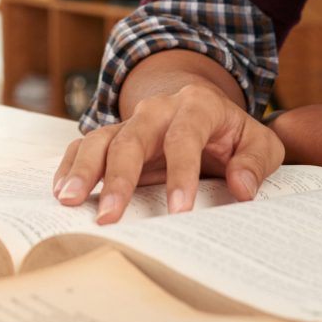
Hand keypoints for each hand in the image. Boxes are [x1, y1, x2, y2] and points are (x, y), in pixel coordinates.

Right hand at [50, 80, 283, 223]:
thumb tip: (242, 189)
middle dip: (119, 177)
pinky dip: (70, 167)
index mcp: (197, 106)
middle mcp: (158, 109)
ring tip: (69, 202)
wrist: (207, 113)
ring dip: (83, 171)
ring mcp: (131, 122)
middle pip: (132, 137)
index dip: (181, 173)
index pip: (184, 136)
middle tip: (110, 216)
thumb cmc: (234, 135)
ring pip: (100, 139)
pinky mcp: (113, 136)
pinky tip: (62, 192)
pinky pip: (84, 145)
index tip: (180, 211)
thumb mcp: (260, 144)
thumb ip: (255, 163)